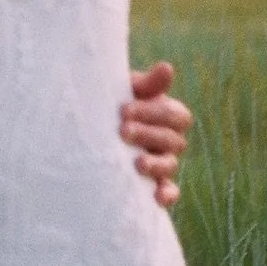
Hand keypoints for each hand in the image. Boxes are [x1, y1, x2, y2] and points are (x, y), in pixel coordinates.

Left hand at [122, 61, 191, 207]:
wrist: (90, 123)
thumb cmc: (111, 100)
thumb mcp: (126, 89)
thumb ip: (147, 83)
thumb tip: (167, 68)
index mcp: (167, 114)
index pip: (176, 116)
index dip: (154, 113)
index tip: (123, 110)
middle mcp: (168, 139)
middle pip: (171, 140)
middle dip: (147, 135)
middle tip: (122, 131)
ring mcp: (162, 162)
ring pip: (170, 165)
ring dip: (156, 164)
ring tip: (138, 163)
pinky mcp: (153, 183)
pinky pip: (168, 191)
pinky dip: (167, 194)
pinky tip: (156, 197)